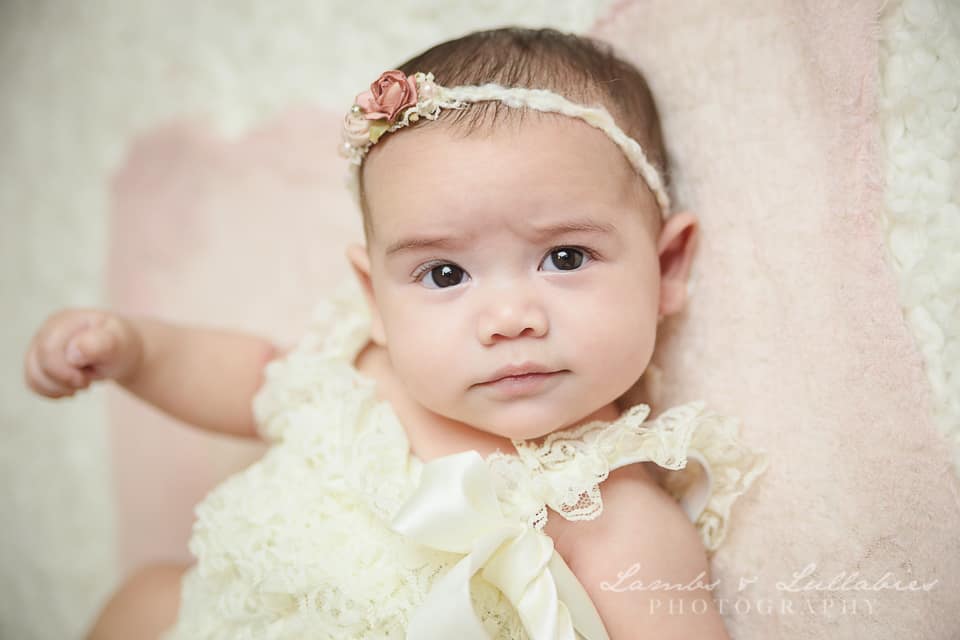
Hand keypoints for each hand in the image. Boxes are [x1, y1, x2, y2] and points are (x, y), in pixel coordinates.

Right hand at [24, 308, 142, 397]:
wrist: (121, 353)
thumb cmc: (120, 347)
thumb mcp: (118, 344)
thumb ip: (99, 344)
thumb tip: (73, 353)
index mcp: (65, 320)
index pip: (49, 349)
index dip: (65, 372)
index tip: (88, 378)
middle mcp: (48, 330)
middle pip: (39, 364)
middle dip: (64, 380)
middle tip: (86, 381)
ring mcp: (40, 345)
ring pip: (33, 376)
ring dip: (59, 387)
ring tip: (82, 382)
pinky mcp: (38, 361)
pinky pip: (33, 383)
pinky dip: (52, 391)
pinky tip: (70, 388)